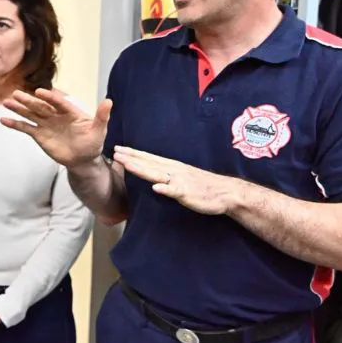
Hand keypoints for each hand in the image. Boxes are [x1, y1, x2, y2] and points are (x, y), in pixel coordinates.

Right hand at [1, 89, 111, 168]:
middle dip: (28, 100)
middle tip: (16, 93)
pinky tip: (3, 120)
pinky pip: (25, 128)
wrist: (82, 160)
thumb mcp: (99, 131)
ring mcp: (46, 124)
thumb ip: (101, 117)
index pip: (58, 103)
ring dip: (18, 108)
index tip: (39, 92)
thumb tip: (109, 101)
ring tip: (6, 102)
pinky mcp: (39, 135)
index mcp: (69, 111)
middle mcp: (55, 115)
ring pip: (30, 114)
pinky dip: (14, 124)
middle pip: (40, 106)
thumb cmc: (92, 144)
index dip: (49, 98)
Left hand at [112, 146, 241, 215]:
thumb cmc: (203, 186)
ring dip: (142, 169)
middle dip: (132, 158)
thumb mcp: (182, 176)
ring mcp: (180, 181)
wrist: (226, 193)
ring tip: (127, 165)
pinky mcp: (187, 194)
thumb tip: (152, 174)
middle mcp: (174, 171)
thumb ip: (167, 173)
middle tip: (115, 152)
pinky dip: (166, 189)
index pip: (149, 158)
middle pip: (149, 163)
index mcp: (172, 166)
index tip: (118, 148)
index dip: (133, 153)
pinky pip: (176, 191)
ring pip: (158, 174)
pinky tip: (156, 188)